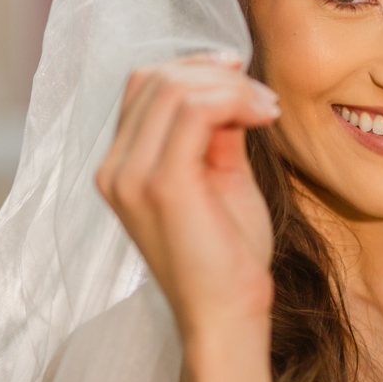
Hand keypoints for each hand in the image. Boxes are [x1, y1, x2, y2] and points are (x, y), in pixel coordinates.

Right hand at [95, 51, 279, 343]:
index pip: (144, 85)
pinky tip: (264, 117)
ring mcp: (132, 176)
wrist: (227, 315)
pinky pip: (195, 111)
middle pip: (156, 78)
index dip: (193, 67)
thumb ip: (215, 131)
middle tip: (263, 98)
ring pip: (176, 87)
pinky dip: (236, 101)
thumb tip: (229, 85)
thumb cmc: (228, 253)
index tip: (241, 76)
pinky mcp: (162, 184)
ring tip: (267, 110)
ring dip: (232, 87)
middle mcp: (115, 168)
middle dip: (217, 74)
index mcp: (121, 166)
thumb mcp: (220, 176)